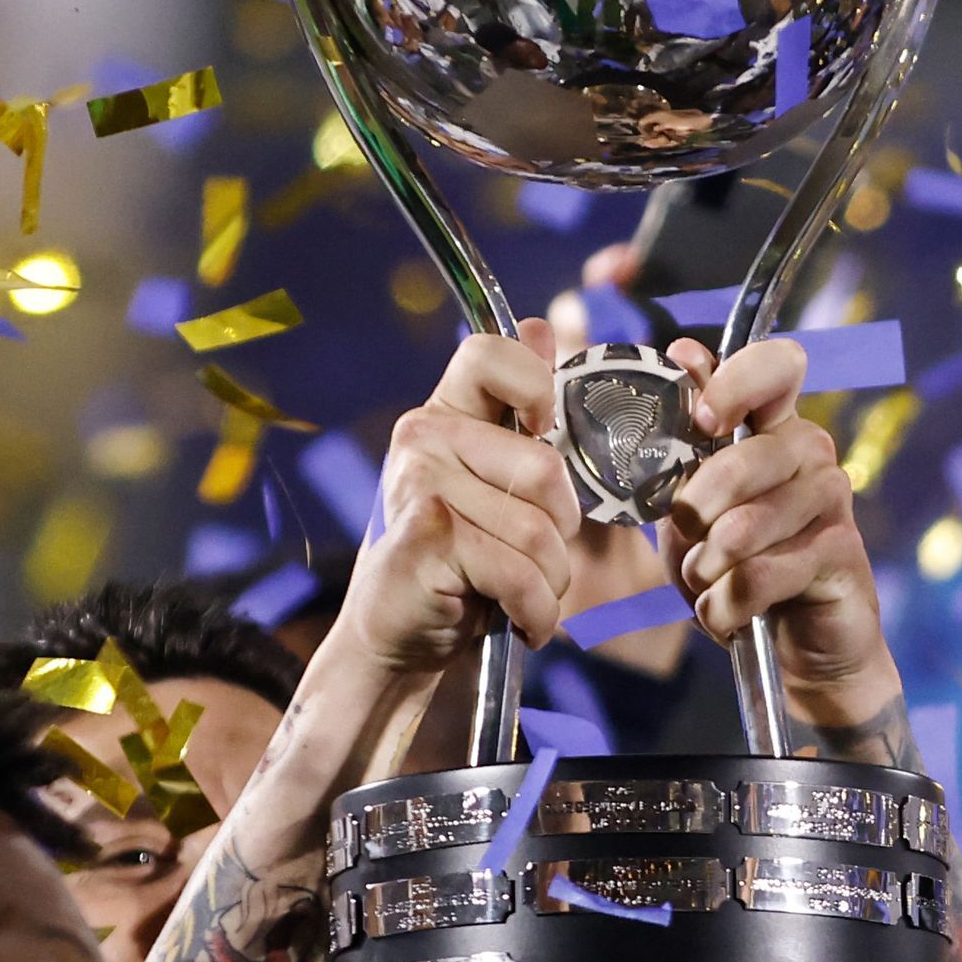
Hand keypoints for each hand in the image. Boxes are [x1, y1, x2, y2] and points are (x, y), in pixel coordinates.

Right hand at [333, 331, 585, 680]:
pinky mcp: (425, 538)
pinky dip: (536, 611)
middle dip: (562, 529)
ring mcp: (419, 485)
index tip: (547, 433)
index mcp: (445, 413)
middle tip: (538, 557)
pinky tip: (524, 622)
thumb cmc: (458, 560)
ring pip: (539, 530)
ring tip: (527, 596)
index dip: (537, 384)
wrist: (398, 634)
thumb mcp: (494, 482)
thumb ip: (520, 415)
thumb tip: (544, 326)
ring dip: (551, 582)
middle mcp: (424, 438)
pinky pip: (519, 573)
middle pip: (545, 466)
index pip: (490, 353)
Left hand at [662, 337, 893, 728]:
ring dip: (707, 571)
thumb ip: (684, 444)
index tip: (706, 422)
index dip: (736, 382)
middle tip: (691, 541)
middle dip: (696, 513)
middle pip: (743, 459)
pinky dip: (724, 606)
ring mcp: (832, 500)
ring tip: (712, 585)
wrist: (791, 651)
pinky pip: (761, 575)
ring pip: (745, 528)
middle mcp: (810, 453)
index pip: (776, 365)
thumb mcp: (691, 511)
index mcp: (772, 429)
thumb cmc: (736, 572)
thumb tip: (686, 353)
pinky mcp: (843, 554)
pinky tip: (729, 614)